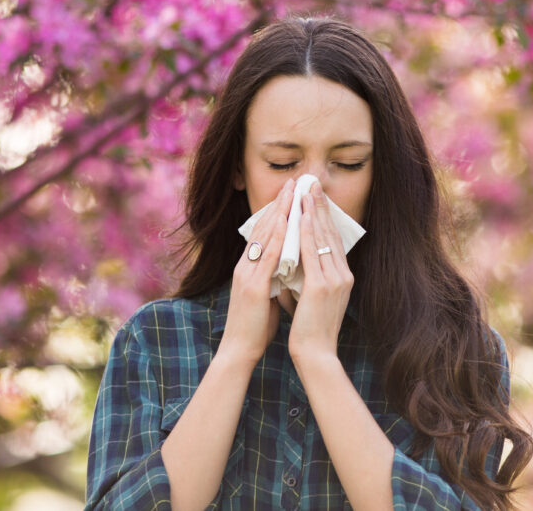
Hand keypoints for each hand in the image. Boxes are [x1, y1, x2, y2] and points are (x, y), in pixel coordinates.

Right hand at [219, 177, 293, 366]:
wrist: (240, 351)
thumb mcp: (266, 294)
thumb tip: (288, 266)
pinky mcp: (253, 287)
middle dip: (279, 204)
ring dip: (279, 213)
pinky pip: (267, 257)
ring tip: (291, 193)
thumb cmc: (255, 325)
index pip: (263, 232)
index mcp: (248, 267)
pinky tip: (286, 224)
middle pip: (262, 227)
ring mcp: (247, 274)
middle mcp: (244, 266)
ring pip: (264, 236)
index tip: (290, 193)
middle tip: (293, 182)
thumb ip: (273, 277)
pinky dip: (277, 238)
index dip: (276, 211)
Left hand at [288, 181, 353, 364]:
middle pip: (330, 233)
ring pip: (322, 238)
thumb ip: (308, 278)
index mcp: (342, 277)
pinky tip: (300, 216)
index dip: (324, 216)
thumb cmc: (310, 329)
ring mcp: (335, 280)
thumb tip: (294, 263)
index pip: (332, 239)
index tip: (315, 197)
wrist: (315, 354)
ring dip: (313, 212)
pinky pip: (313, 252)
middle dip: (320, 206)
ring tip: (306, 191)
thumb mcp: (312, 297)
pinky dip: (306, 232)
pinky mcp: (322, 286)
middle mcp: (343, 275)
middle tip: (312, 183)